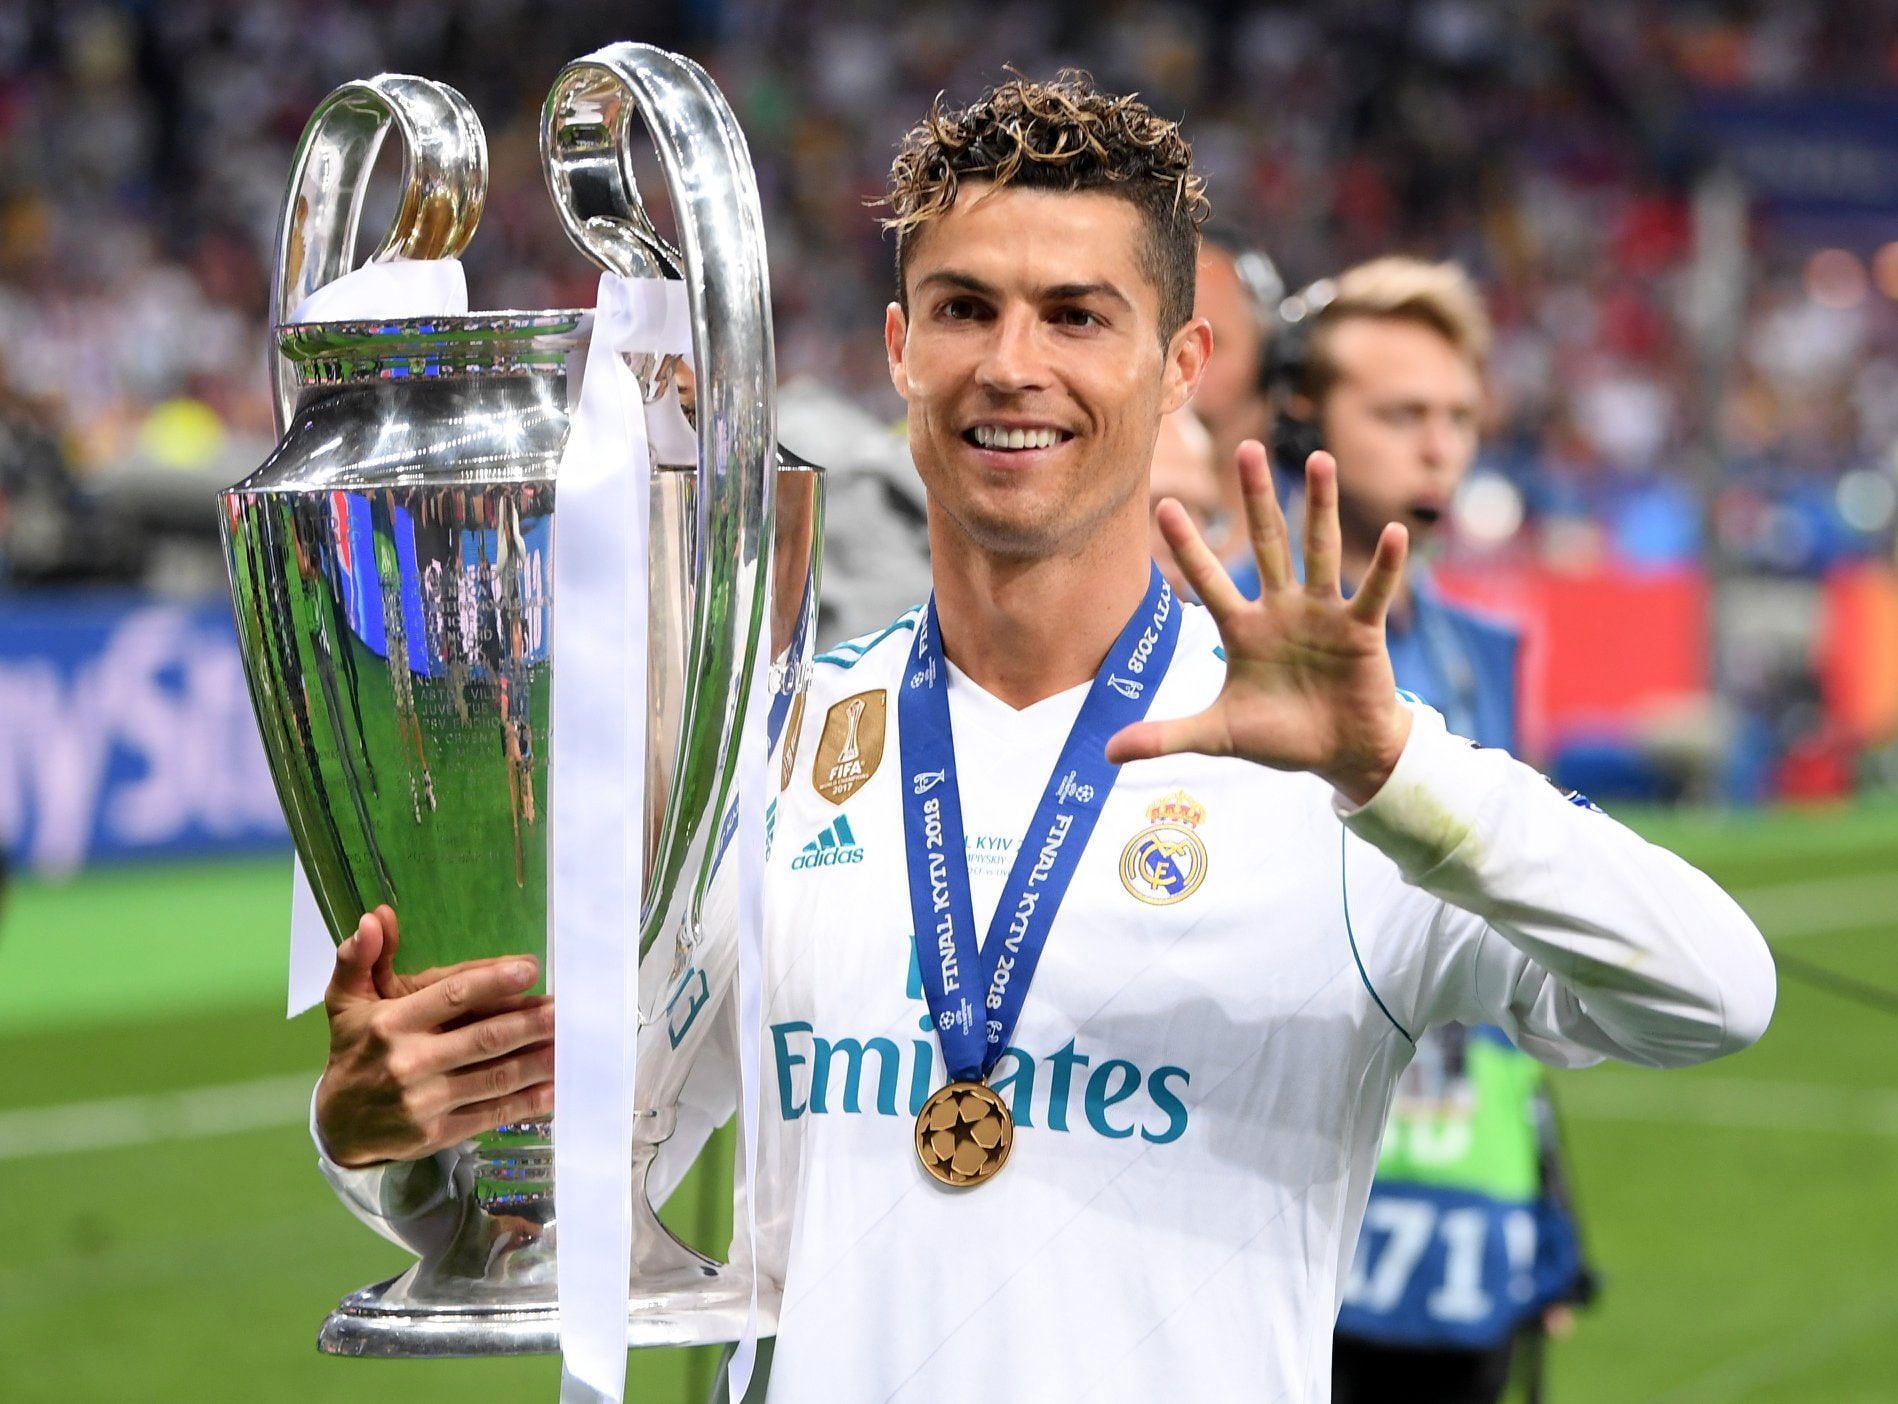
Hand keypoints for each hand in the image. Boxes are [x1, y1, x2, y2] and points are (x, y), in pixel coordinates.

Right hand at [314, 905, 553, 1168]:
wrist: (338, 1126)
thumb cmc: (352, 1052)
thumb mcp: (345, 1002)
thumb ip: (360, 958)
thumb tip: (376, 917)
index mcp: (391, 1024)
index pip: (451, 997)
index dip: (493, 981)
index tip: (530, 968)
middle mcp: (410, 1062)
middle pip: (485, 1038)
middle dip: (532, 1022)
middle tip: (567, 1009)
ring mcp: (426, 1102)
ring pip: (495, 1076)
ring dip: (539, 1060)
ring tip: (571, 1042)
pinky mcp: (438, 1134)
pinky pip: (492, 1113)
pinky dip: (527, 1101)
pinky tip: (555, 1087)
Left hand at [1106, 442, 1412, 804]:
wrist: (1340, 755)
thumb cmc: (1280, 737)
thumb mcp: (1218, 737)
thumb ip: (1166, 737)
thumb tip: (1108, 754)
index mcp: (1242, 630)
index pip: (1209, 580)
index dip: (1189, 546)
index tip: (1165, 503)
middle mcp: (1281, 609)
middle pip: (1267, 544)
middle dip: (1256, 499)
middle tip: (1245, 448)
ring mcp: (1323, 614)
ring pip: (1319, 550)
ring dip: (1319, 507)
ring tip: (1318, 460)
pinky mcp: (1361, 630)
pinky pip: (1373, 592)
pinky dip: (1386, 566)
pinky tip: (1396, 533)